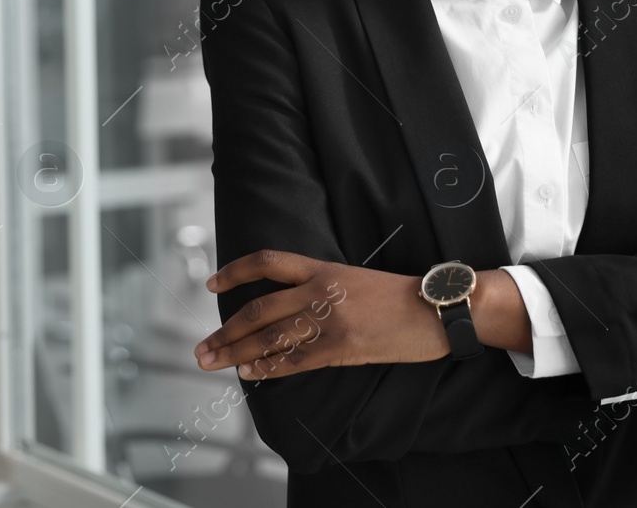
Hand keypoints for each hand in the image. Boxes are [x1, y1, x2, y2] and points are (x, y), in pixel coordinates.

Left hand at [192, 251, 448, 379]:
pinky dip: (267, 368)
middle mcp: (319, 292)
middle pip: (258, 309)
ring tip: (212, 362)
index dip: (234, 271)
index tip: (211, 282)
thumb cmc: (399, 295)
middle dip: (225, 330)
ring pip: (269, 337)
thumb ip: (321, 286)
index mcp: (323, 268)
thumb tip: (288, 306)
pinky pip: (294, 360)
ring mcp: (328, 321)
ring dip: (235, 352)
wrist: (435, 309)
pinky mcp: (340, 348)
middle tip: (202, 347)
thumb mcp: (354, 278)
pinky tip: (249, 373)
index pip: (267, 262)